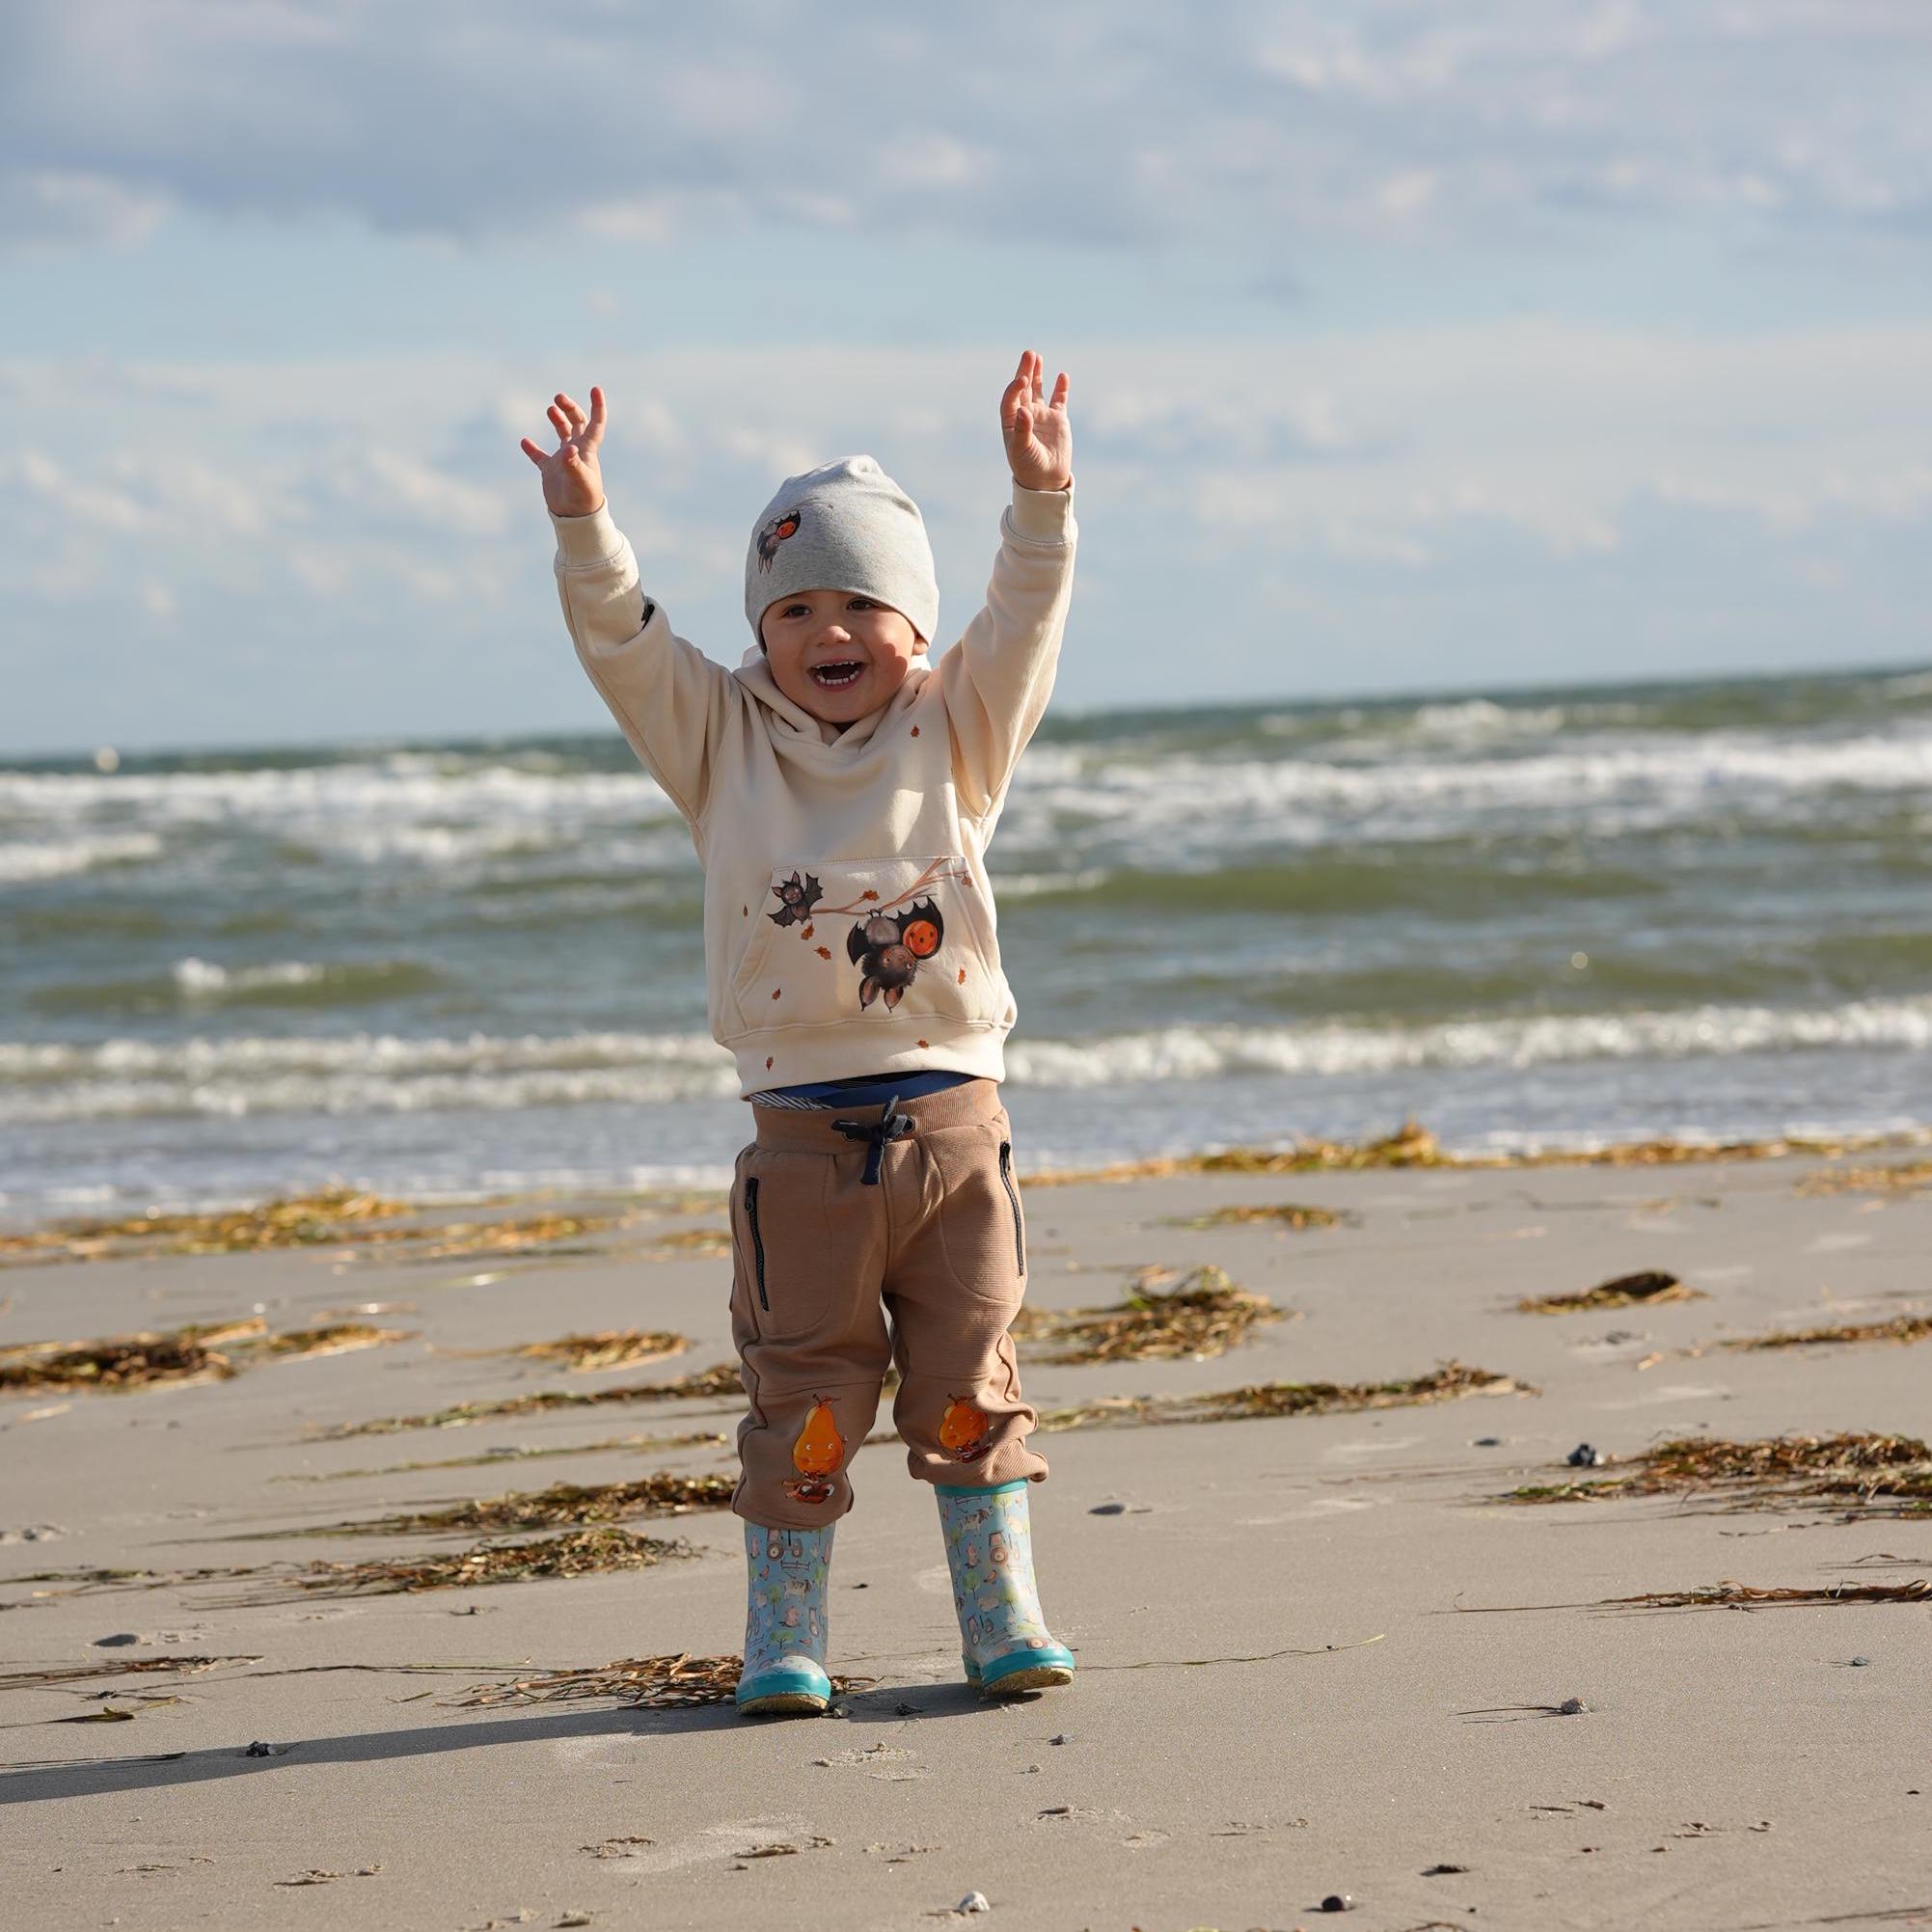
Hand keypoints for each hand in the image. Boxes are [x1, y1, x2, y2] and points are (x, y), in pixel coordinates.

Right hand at [520, 385, 606, 516]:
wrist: (576, 519)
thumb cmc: (584, 499)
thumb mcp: (580, 481)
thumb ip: (574, 464)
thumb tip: (567, 449)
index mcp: (588, 450)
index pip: (596, 423)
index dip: (597, 406)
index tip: (596, 389)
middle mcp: (577, 451)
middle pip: (577, 423)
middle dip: (570, 408)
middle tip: (558, 398)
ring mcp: (563, 460)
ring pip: (562, 433)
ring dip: (558, 420)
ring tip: (551, 409)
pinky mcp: (550, 470)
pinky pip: (539, 456)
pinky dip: (532, 449)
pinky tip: (524, 442)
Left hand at [1000, 349, 1071, 492]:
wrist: (1046, 480)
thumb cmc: (1028, 467)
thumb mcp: (1022, 450)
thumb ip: (1022, 430)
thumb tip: (1024, 410)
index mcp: (1011, 421)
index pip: (1011, 398)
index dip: (1015, 387)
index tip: (1022, 379)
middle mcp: (1025, 414)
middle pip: (1023, 388)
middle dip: (1025, 371)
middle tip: (1029, 354)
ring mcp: (1041, 415)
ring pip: (1038, 389)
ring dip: (1037, 374)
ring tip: (1037, 357)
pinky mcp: (1057, 419)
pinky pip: (1059, 400)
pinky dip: (1061, 388)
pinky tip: (1062, 376)